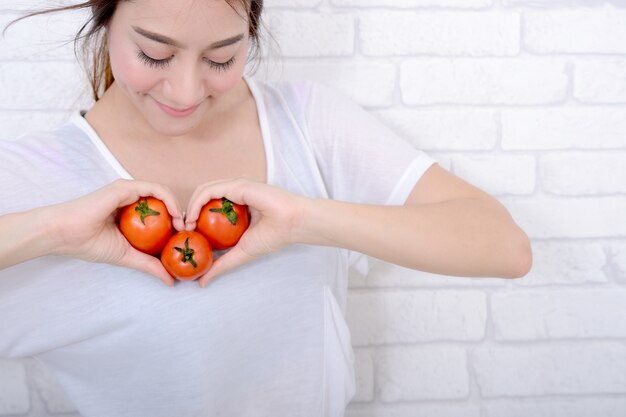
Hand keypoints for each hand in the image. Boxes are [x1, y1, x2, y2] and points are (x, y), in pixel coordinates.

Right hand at [48, 179, 183, 285]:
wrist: (65, 235)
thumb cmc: (90, 244)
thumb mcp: (128, 257)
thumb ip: (149, 265)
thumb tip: (171, 281)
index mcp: (130, 212)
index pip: (159, 214)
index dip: (175, 224)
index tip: (185, 238)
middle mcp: (130, 198)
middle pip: (163, 203)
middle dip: (180, 215)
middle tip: (189, 231)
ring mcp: (128, 191)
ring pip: (162, 194)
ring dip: (178, 208)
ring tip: (184, 225)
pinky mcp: (125, 187)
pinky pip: (154, 189)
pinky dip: (169, 200)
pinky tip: (176, 215)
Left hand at [184, 178, 307, 286]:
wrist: (292, 224)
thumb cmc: (273, 236)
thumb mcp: (240, 254)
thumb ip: (222, 265)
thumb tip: (202, 282)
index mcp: (236, 207)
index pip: (208, 208)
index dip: (194, 220)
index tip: (187, 237)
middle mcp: (233, 194)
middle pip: (202, 199)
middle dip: (188, 214)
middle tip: (182, 231)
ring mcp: (235, 188)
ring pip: (203, 192)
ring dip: (189, 208)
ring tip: (185, 226)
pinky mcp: (237, 185)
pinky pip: (210, 190)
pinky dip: (197, 203)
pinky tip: (192, 218)